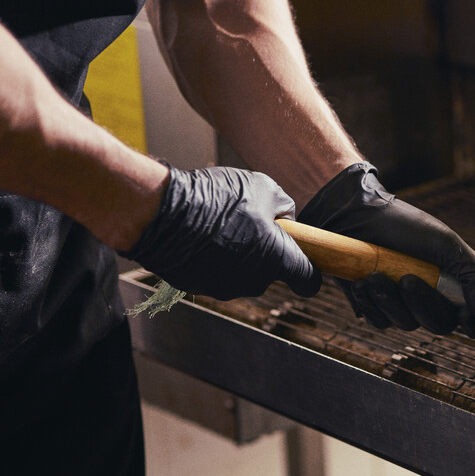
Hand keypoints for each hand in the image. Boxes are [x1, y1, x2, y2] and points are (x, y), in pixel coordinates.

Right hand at [121, 166, 320, 298]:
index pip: (309, 280)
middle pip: (272, 271)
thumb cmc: (216, 198)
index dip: (312, 273)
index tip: (308, 263)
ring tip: (221, 224)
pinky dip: (214, 258)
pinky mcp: (200, 288)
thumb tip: (283, 219)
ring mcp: (225, 288)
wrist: (161, 214)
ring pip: (243, 272)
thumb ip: (284, 207)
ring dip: (239, 252)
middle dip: (267, 251)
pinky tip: (201, 234)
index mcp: (278, 260)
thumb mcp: (264, 187)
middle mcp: (255, 281)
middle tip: (251, 222)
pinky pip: (217, 272)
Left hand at [297, 163, 474, 336]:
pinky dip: (371, 303)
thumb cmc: (403, 225)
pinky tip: (361, 282)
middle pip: (439, 325)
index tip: (464, 316)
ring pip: (407, 324)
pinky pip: (379, 321)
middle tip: (405, 278)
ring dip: (390, 300)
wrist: (354, 215)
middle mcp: (432, 298)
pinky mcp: (376, 306)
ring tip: (374, 275)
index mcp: (455, 283)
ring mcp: (403, 304)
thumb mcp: (447, 243)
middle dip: (422, 304)